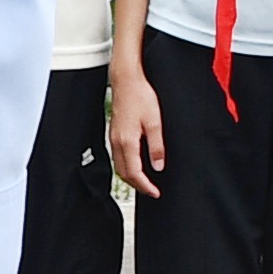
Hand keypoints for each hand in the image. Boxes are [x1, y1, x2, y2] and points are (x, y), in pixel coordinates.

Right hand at [104, 67, 166, 198]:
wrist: (127, 80)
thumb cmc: (140, 95)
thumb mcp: (155, 121)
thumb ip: (157, 146)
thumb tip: (158, 165)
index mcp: (127, 141)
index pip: (134, 173)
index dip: (145, 186)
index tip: (155, 192)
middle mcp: (117, 142)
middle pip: (124, 173)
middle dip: (137, 185)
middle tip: (151, 190)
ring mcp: (114, 137)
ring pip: (119, 166)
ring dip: (131, 177)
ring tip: (145, 181)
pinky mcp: (114, 132)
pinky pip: (118, 156)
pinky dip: (127, 166)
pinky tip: (136, 164)